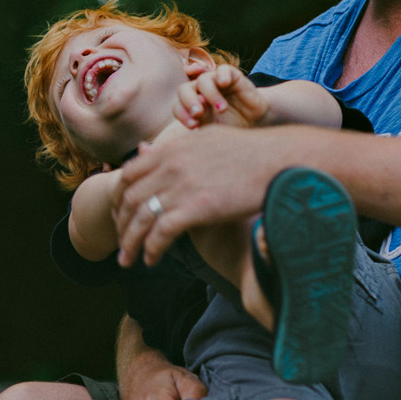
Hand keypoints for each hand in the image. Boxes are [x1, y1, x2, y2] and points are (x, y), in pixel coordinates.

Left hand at [115, 123, 282, 266]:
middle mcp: (170, 165)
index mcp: (171, 148)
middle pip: (129, 199)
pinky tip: (152, 260)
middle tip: (120, 243)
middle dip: (120, 224)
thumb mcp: (208, 138)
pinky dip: (152, 249)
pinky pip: (161, 233)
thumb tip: (149, 150)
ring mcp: (181, 185)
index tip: (120, 215)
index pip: (129, 174)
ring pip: (140, 219)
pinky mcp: (196, 207)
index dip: (119, 198)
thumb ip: (175, 146)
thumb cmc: (252, 151)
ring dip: (130, 243)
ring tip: (128, 260)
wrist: (281, 159)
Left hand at [174, 65, 268, 128]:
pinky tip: (224, 84)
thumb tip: (195, 111)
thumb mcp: (215, 128)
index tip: (193, 126)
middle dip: (189, 101)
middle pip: (184, 89)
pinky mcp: (231, 76)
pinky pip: (223, 69)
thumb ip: (203, 120)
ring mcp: (215, 82)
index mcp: (192, 105)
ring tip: (222, 109)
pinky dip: (222, 75)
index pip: (178, 106)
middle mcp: (200, 91)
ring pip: (203, 80)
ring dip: (210, 95)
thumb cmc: (231, 126)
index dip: (182, 114)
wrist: (255, 121)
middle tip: (198, 113)